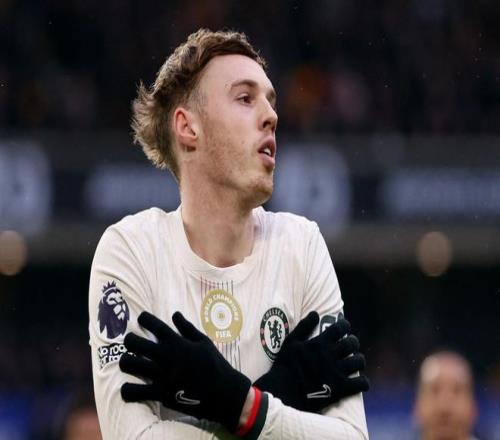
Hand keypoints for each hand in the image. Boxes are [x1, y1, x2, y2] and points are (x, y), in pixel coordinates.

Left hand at [119, 311, 250, 432]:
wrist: (223, 392)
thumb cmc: (215, 364)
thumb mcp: (204, 342)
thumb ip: (187, 328)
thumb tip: (174, 314)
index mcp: (178, 343)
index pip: (156, 325)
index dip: (144, 318)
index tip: (141, 318)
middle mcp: (167, 357)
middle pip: (135, 343)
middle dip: (129, 340)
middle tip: (131, 342)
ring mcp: (162, 375)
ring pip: (130, 364)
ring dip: (125, 362)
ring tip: (128, 362)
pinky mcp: (161, 394)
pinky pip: (135, 392)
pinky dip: (128, 391)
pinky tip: (129, 389)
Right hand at [254, 312, 368, 412]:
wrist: (283, 391)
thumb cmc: (285, 365)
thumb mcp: (290, 342)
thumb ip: (304, 326)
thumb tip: (316, 313)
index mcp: (320, 343)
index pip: (340, 328)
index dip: (345, 325)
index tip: (345, 327)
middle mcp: (331, 356)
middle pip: (352, 343)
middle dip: (353, 342)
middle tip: (350, 345)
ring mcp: (337, 372)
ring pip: (359, 362)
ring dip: (358, 360)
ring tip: (355, 361)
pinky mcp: (341, 389)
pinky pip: (361, 384)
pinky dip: (363, 382)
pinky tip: (359, 381)